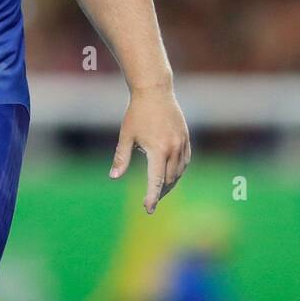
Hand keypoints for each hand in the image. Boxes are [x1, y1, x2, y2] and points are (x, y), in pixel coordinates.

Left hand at [109, 84, 189, 213]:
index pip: (155, 181)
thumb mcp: (126, 135)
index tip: (148, 209)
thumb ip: (121, 157)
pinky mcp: (186, 138)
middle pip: (168, 180)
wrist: (154, 91)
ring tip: (159, 191)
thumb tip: (113, 177)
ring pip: (178, 172)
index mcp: (158, 150)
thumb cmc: (137, 113)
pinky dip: (178, 171)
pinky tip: (171, 175)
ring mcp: (182, 143)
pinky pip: (185, 161)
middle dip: (160, 193)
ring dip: (169, 184)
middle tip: (150, 201)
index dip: (152, 197)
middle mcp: (173, 149)